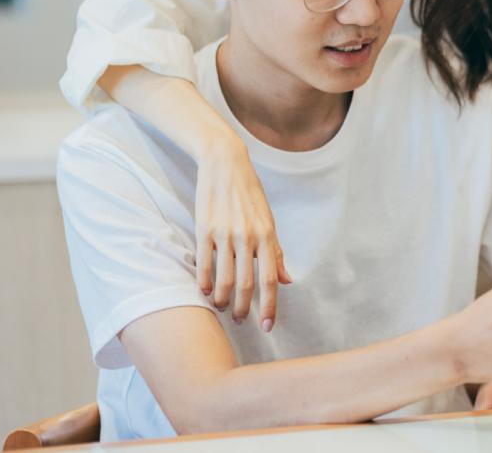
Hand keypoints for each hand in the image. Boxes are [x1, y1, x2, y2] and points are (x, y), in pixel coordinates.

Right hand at [194, 136, 291, 331]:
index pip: (270, 280)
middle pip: (245, 284)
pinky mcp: (205, 229)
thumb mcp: (269, 221)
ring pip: (223, 279)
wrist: (226, 165)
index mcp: (267, 236)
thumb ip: (276, 253)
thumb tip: (287, 280)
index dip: (269, 306)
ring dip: (221, 300)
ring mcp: (225, 233)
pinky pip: (204, 263)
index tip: (267, 326)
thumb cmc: (250, 195)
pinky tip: (205, 292)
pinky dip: (204, 282)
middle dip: (243, 309)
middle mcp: (248, 237)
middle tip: (240, 320)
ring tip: (221, 307)